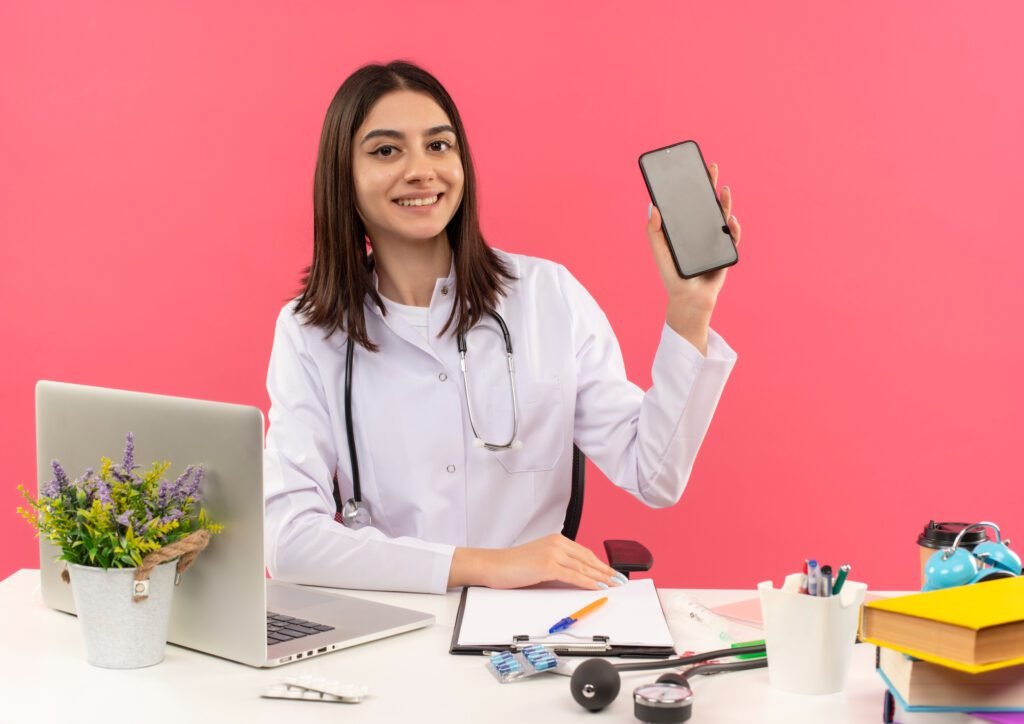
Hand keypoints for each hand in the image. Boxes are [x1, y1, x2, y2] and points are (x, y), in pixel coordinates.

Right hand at [448, 534, 625, 589]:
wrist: (493, 565)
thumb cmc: (513, 566)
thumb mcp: (540, 562)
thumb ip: (558, 566)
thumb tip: (576, 579)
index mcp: (556, 540)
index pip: (585, 553)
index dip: (601, 564)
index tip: (612, 573)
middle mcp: (557, 543)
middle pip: (588, 559)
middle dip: (606, 571)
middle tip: (620, 580)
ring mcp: (553, 553)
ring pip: (584, 567)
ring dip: (601, 577)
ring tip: (614, 585)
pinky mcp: (548, 564)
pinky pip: (574, 575)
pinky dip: (588, 582)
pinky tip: (597, 587)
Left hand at [646, 162, 741, 353]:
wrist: (687, 300)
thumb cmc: (672, 276)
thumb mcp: (659, 251)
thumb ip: (654, 231)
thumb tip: (652, 206)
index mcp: (686, 229)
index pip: (689, 203)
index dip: (691, 187)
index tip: (690, 169)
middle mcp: (701, 232)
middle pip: (707, 205)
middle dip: (710, 186)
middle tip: (710, 167)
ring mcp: (715, 241)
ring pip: (722, 218)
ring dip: (724, 203)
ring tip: (723, 190)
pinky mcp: (726, 253)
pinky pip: (732, 238)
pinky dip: (733, 228)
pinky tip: (730, 219)